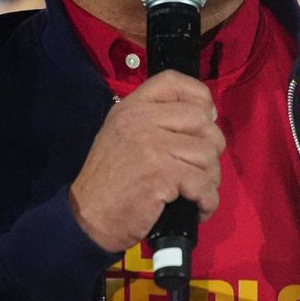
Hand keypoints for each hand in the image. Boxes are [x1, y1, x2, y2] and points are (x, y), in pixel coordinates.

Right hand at [70, 71, 224, 251]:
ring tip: (197, 192)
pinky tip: (198, 208)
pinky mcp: (162, 175)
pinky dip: (208, 200)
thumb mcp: (123, 137)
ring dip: (210, 178)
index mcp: (131, 108)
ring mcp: (152, 146)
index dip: (200, 97)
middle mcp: (140, 120)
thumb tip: (206, 117)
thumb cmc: (109, 182)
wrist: (87, 219)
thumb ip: (155, 122)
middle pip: (201, 119)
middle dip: (211, 147)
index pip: (174, 81)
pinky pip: (204, 183)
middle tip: (201, 168)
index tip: (207, 120)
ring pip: (207, 153)